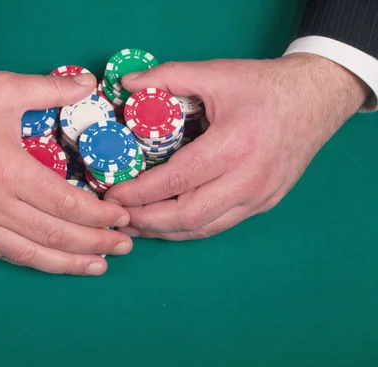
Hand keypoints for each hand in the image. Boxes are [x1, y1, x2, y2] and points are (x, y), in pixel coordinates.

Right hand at [0, 62, 132, 274]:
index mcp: (7, 171)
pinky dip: (32, 259)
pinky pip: (2, 253)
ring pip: (29, 254)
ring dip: (67, 263)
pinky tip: (52, 260)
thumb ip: (51, 89)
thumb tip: (90, 84)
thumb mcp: (4, 89)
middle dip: (95, 244)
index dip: (99, 216)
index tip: (121, 218)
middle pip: (54, 235)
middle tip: (123, 246)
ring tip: (97, 266)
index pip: (66, 205)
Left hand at [106, 54, 369, 239]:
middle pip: (189, 215)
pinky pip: (219, 225)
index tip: (112, 194)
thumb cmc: (264, 86)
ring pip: (203, 228)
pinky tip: (166, 223)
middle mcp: (249, 179)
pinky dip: (188, 228)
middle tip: (118, 216)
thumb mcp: (215, 73)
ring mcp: (259, 197)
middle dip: (147, 220)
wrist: (316, 100)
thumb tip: (126, 85)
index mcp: (234, 145)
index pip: (178, 180)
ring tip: (135, 225)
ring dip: (164, 231)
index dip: (140, 192)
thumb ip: (167, 76)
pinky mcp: (263, 204)